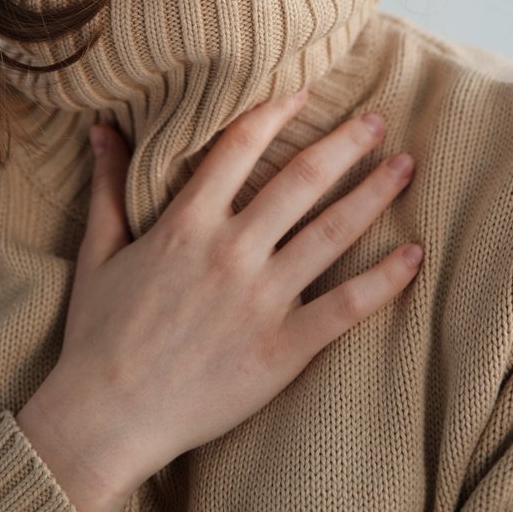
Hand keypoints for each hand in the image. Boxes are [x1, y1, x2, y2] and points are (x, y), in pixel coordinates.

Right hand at [18, 91, 420, 511]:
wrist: (105, 419)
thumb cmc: (97, 335)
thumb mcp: (98, 250)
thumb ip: (107, 186)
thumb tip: (101, 129)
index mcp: (186, 223)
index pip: (239, 148)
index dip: (275, 113)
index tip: (305, 93)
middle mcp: (230, 251)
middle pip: (301, 180)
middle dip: (345, 144)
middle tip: (378, 119)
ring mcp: (260, 300)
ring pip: (332, 232)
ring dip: (373, 195)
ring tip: (406, 167)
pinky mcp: (282, 349)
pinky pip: (345, 306)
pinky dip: (385, 280)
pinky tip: (415, 255)